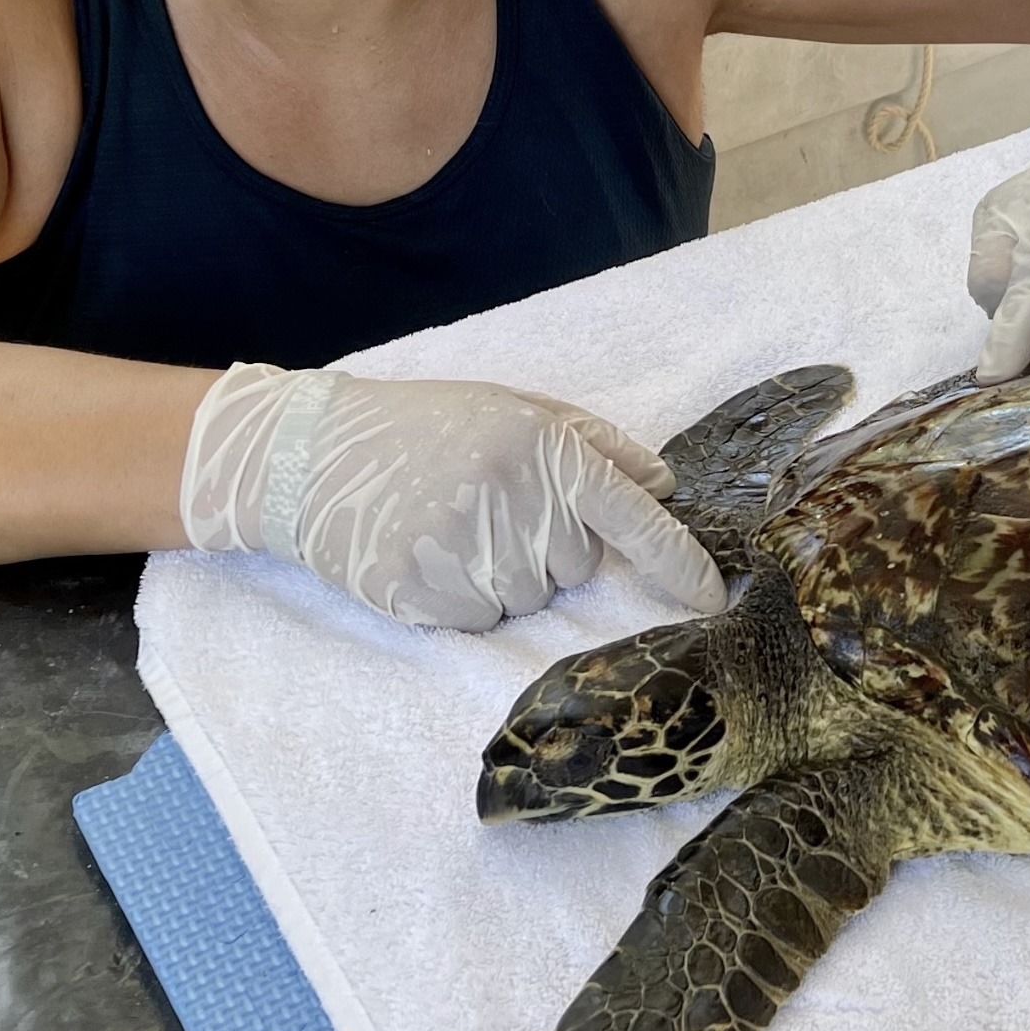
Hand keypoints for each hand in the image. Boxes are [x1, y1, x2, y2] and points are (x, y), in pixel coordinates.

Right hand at [180, 366, 725, 629]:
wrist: (313, 455)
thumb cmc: (425, 426)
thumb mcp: (514, 409)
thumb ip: (595, 444)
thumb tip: (664, 483)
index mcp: (544, 450)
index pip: (635, 517)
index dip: (681, 564)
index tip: (717, 597)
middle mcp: (515, 503)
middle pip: (575, 566)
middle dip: (546, 544)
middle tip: (487, 503)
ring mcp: (469, 555)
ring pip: (529, 599)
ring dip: (503, 574)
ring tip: (451, 525)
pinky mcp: (426, 597)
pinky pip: (482, 621)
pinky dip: (463, 597)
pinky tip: (427, 553)